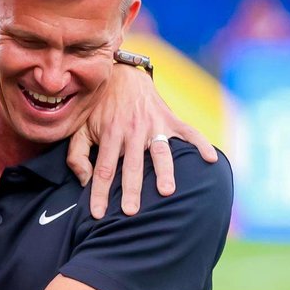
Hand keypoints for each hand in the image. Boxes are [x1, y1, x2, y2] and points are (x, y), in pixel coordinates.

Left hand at [67, 62, 217, 218]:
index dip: (101, 193)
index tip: (99, 214)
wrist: (121, 74)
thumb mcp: (81, 128)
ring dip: (164, 171)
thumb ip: (78, 155)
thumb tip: (85, 181)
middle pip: (132, 166)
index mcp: (110, 134)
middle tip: (131, 212)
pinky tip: (211, 159)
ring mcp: (154, 124)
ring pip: (160, 152)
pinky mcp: (170, 119)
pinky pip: (189, 132)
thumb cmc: (98, 108)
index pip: (104, 170)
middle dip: (132, 190)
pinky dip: (201, 144)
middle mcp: (133, 131)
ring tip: (167, 192)